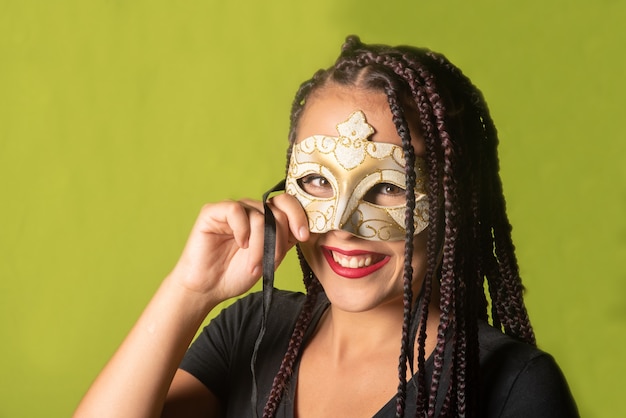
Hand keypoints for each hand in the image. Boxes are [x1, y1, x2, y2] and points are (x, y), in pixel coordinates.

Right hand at [168, 193, 308, 304]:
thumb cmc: (236, 274)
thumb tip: (304, 228)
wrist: (209, 289)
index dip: (299, 216)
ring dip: (260, 244)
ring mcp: (233, 209)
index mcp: (266, 220)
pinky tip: (240, 244)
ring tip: (253, 265)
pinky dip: (242, 230)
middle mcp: (251, 211)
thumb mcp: (270, 258)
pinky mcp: (213, 211)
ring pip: (259, 215)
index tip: (304, 236)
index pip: (288, 204)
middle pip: (277, 211)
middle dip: (277, 239)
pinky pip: (236, 210)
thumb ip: (284, 240)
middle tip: (271, 261)